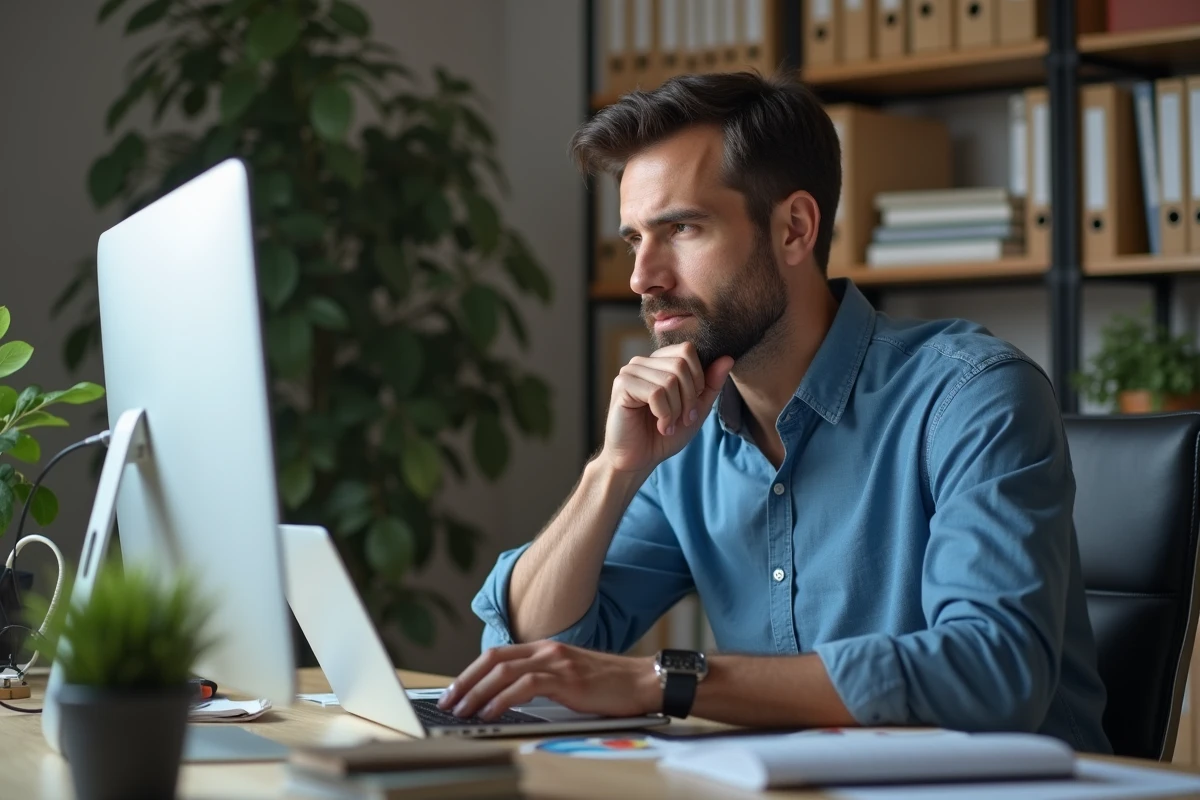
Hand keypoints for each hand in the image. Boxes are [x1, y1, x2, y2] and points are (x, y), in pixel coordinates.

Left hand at [437, 641, 660, 720]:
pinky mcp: (566, 678)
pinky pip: (525, 686)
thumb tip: (509, 700)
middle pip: (492, 659)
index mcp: (544, 649)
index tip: (454, 692)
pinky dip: (502, 699)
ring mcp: (556, 662)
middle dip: (465, 681)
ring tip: (462, 711)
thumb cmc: (608, 685)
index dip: (471, 673)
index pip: (497, 655)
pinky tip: (491, 712)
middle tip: (447, 702)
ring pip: (503, 671)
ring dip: (477, 692)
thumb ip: (542, 682)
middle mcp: (546, 650)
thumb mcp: (568, 678)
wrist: (642, 681)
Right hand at [601, 343, 733, 474]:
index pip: (687, 350)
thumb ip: (711, 384)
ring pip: (669, 380)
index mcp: (658, 362)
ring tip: (668, 425)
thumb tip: (728, 358)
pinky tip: (661, 426)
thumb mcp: (696, 409)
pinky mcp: (621, 386)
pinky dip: (664, 415)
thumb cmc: (664, 435)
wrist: (639, 460)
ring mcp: (630, 372)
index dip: (698, 378)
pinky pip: (656, 393)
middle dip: (689, 398)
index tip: (692, 405)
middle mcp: (642, 362)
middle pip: (681, 364)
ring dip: (676, 410)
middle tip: (683, 419)